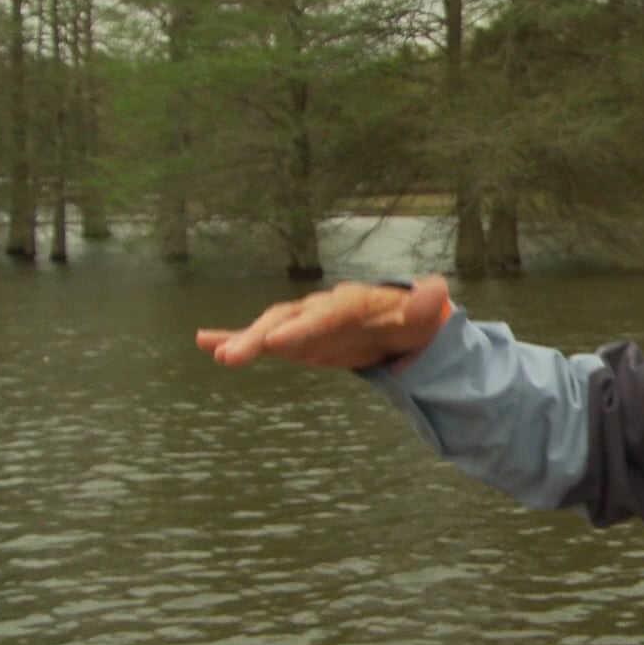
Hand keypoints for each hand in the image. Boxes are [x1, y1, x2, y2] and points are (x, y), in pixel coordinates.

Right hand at [195, 274, 451, 368]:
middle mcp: (320, 308)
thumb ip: (427, 305)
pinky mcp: (294, 339)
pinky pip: (261, 339)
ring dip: (243, 340)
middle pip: (288, 319)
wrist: (397, 324)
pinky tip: (204, 343)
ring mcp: (303, 323)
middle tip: (233, 355)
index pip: (325, 314)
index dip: (303, 326)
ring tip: (217, 354)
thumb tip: (439, 289)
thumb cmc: (409, 320)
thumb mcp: (423, 315)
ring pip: (269, 328)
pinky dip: (233, 338)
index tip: (278, 341)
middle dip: (261, 335)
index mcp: (351, 302)